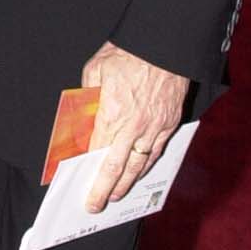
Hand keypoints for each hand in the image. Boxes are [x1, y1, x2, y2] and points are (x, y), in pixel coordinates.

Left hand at [81, 41, 188, 212]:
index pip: (98, 153)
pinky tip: (139, 172)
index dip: (89, 174)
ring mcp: (155, 127)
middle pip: (119, 167)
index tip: (81, 188)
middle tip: (96, 205)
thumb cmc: (127, 54)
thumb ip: (87, 98)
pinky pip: (157, 151)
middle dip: (106, 189)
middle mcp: (135, 126)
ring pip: (140, 163)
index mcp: (113, 114)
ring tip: (116, 194)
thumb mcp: (95, 71)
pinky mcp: (170, 122)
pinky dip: (146, 165)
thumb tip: (81, 122)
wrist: (164, 44)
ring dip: (127, 182)